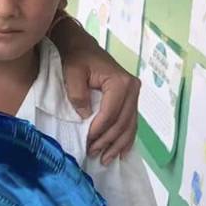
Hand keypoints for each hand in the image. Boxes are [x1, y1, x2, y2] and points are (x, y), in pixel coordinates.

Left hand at [53, 21, 138, 160]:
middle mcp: (132, 88)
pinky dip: (126, 139)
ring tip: (105, 159)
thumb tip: (86, 117)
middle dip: (108, 141)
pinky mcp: (130, 99)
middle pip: (123, 122)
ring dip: (118, 145)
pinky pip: (131, 122)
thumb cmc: (75, 58)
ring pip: (129, 126)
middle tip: (93, 154)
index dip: (99, 131)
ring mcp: (133, 94)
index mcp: (120, 82)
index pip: (111, 113)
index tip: (87, 143)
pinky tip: (121, 153)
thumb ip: (78, 94)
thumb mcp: (72, 73)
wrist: (81, 45)